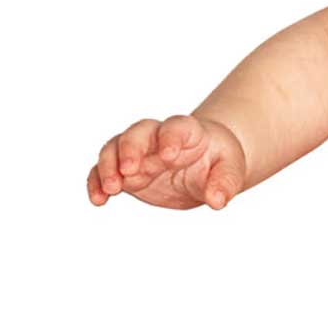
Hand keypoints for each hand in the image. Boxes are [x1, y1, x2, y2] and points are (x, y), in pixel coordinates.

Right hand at [87, 114, 247, 210]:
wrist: (204, 164)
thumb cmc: (218, 160)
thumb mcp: (230, 170)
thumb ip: (225, 183)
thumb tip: (217, 201)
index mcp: (186, 131)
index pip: (175, 127)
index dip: (169, 138)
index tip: (168, 155)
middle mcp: (156, 138)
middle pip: (137, 133)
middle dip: (130, 149)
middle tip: (129, 170)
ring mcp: (138, 153)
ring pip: (114, 149)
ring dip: (108, 166)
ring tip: (112, 189)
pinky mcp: (125, 171)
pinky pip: (103, 172)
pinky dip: (96, 183)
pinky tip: (98, 200)